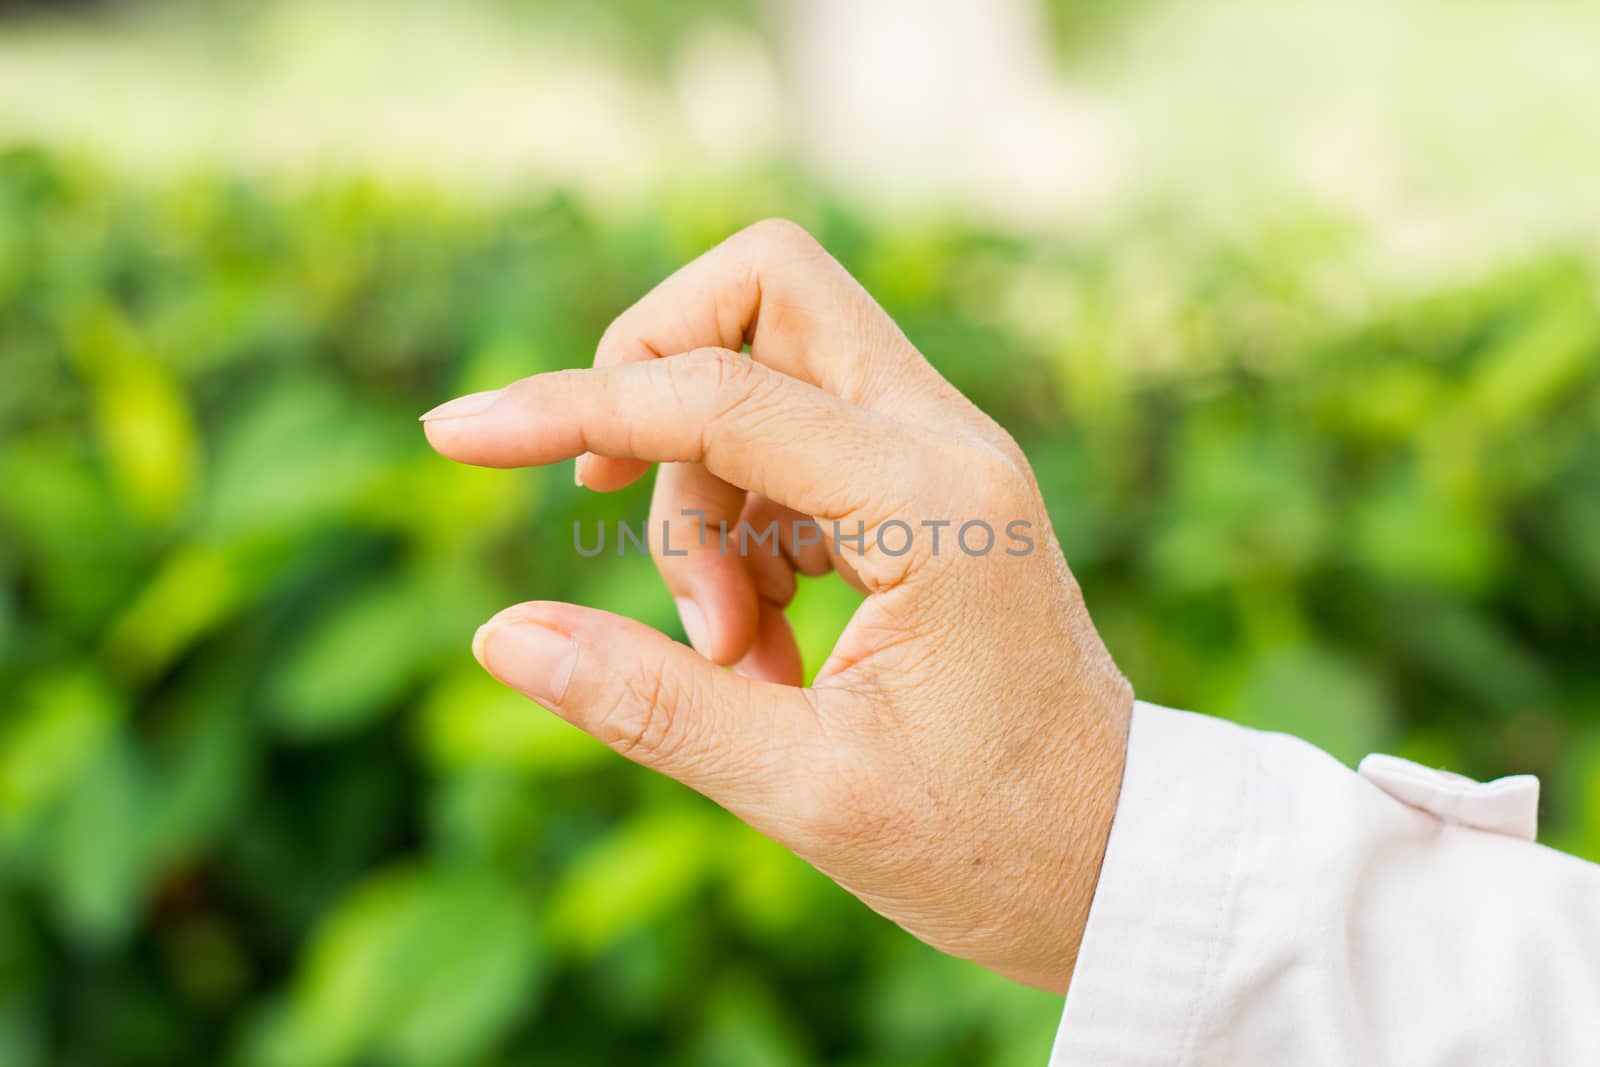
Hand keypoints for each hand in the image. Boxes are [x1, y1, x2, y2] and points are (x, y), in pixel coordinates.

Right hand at [421, 219, 1132, 992]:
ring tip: (730, 655)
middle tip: (611, 497)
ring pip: (764, 378)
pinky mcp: (923, 491)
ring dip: (700, 503)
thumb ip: (647, 704)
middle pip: (768, 288)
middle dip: (655, 369)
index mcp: (933, 500)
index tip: (453, 435)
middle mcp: (948, 442)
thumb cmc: (988, 841)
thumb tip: (496, 636)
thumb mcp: (805, 788)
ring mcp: (941, 457)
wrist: (1116, 858)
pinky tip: (758, 651)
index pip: (718, 393)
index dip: (571, 404)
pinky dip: (739, 530)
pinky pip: (790, 450)